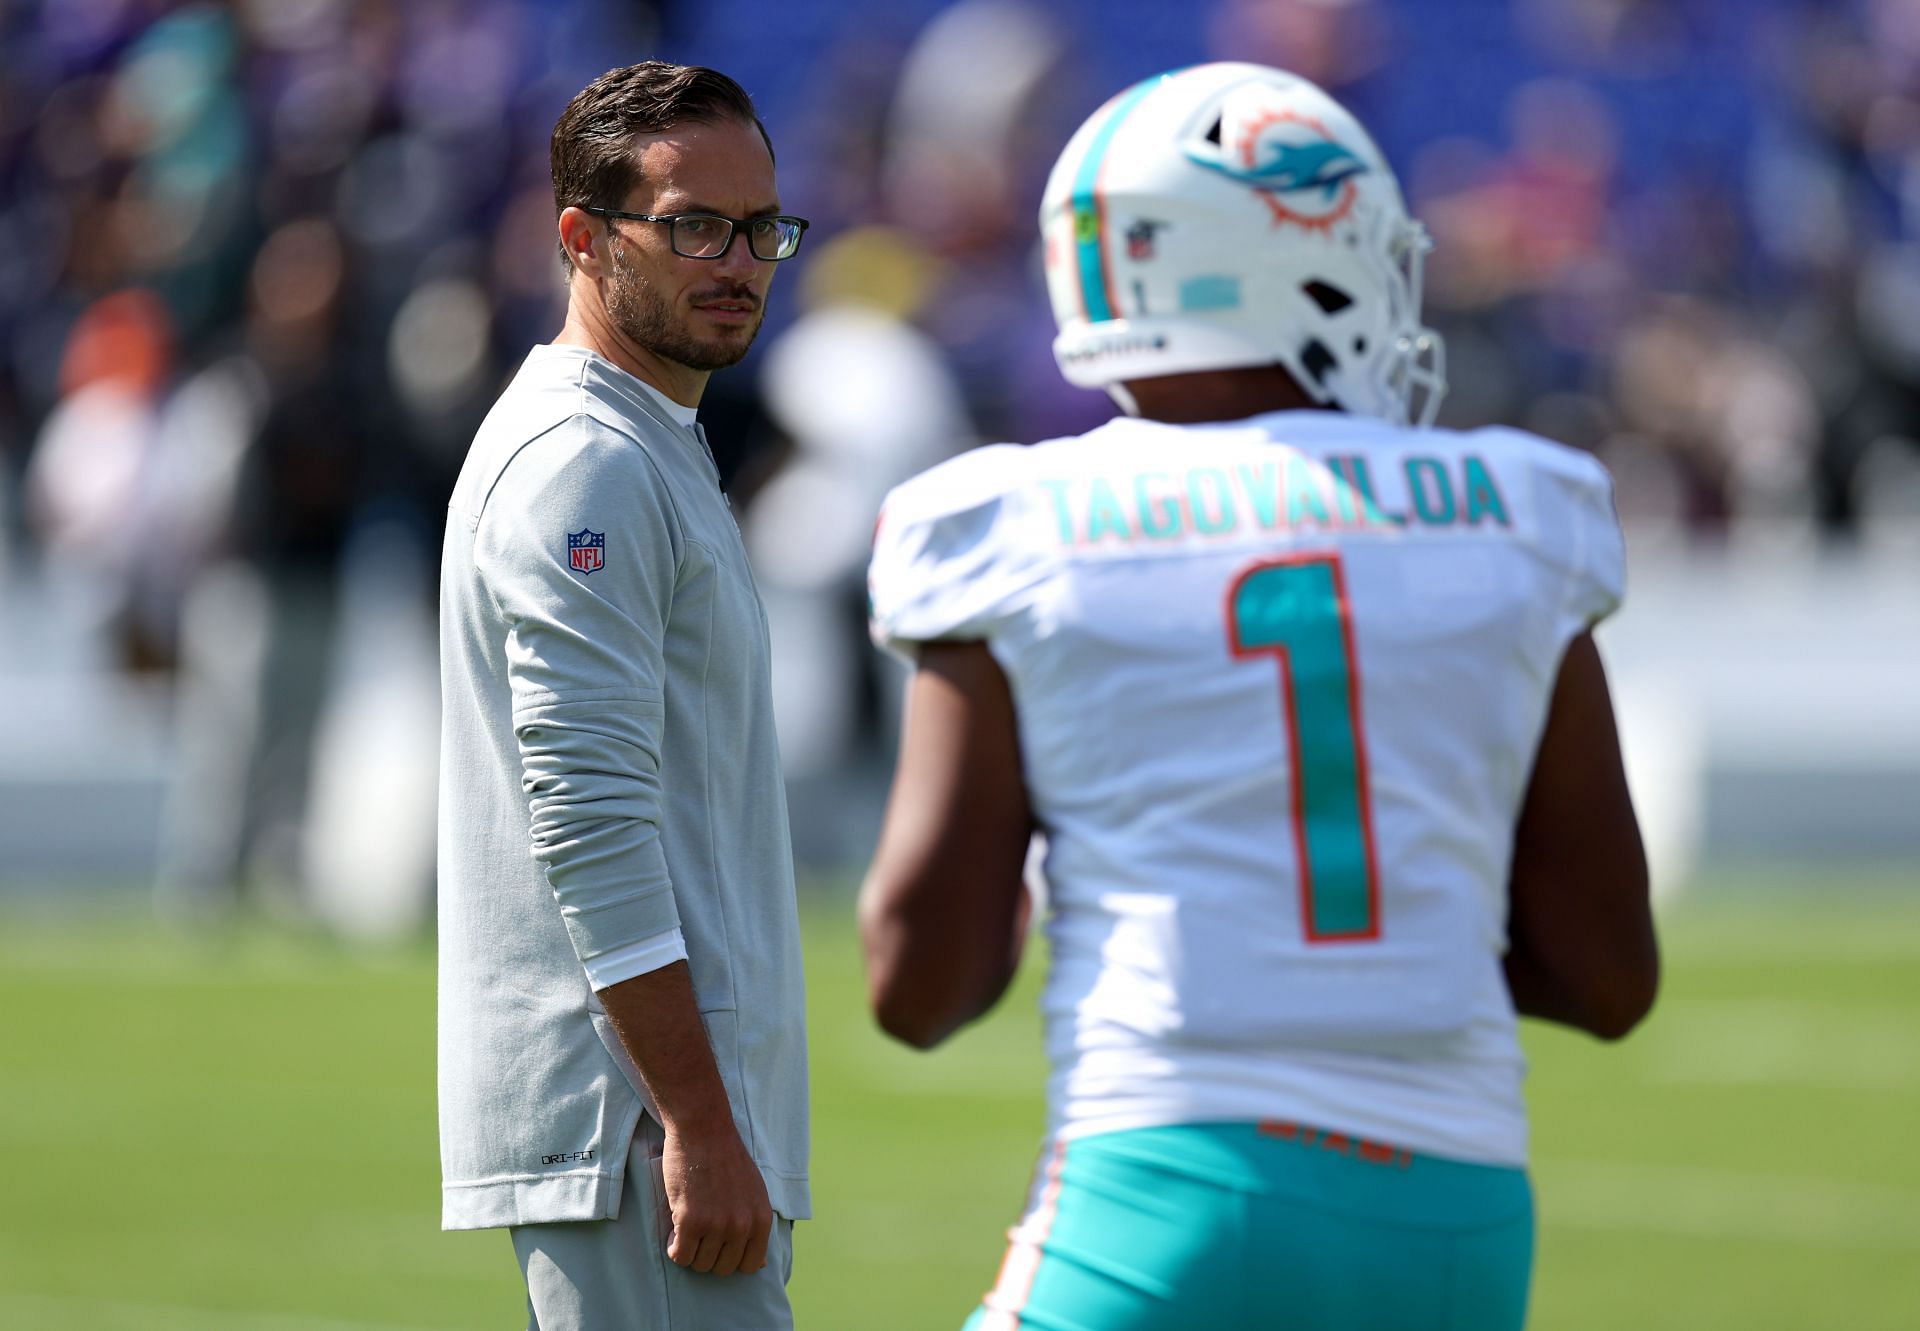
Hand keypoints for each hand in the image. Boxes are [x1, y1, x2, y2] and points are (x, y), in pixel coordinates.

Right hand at [660, 1124, 773, 1275]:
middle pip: (721, 1268)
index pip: (750, 1266)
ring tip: (687, 1224)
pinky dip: (673, 1246)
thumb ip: (756, 1226)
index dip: (731, 1257)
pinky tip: (675, 1227)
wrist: (703, 1128)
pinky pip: (679, 1255)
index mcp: (761, 1219)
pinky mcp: (690, 1220)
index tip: (720, 1243)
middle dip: (708, 1254)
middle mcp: (742, 1226)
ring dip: (689, 1248)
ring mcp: (717, 1225)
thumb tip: (761, 1265)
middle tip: (699, 1232)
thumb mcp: (754, 1192)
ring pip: (698, 1264)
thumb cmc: (726, 1158)